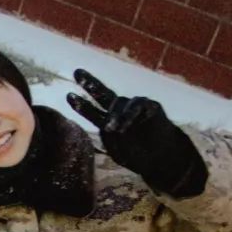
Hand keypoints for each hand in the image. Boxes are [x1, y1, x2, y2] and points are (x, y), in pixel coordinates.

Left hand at [66, 69, 206, 197]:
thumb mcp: (117, 151)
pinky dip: (129, 116)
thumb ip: (109, 137)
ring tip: (111, 128)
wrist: (162, 158)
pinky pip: (137, 107)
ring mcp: (134, 106)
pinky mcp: (150, 106)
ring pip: (119, 104)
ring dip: (115, 116)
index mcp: (109, 120)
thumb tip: (108, 125)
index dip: (81, 104)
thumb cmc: (138, 155)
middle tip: (77, 73)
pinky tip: (124, 125)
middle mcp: (120, 109)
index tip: (69, 95)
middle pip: (102, 94)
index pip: (92, 110)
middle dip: (89, 83)